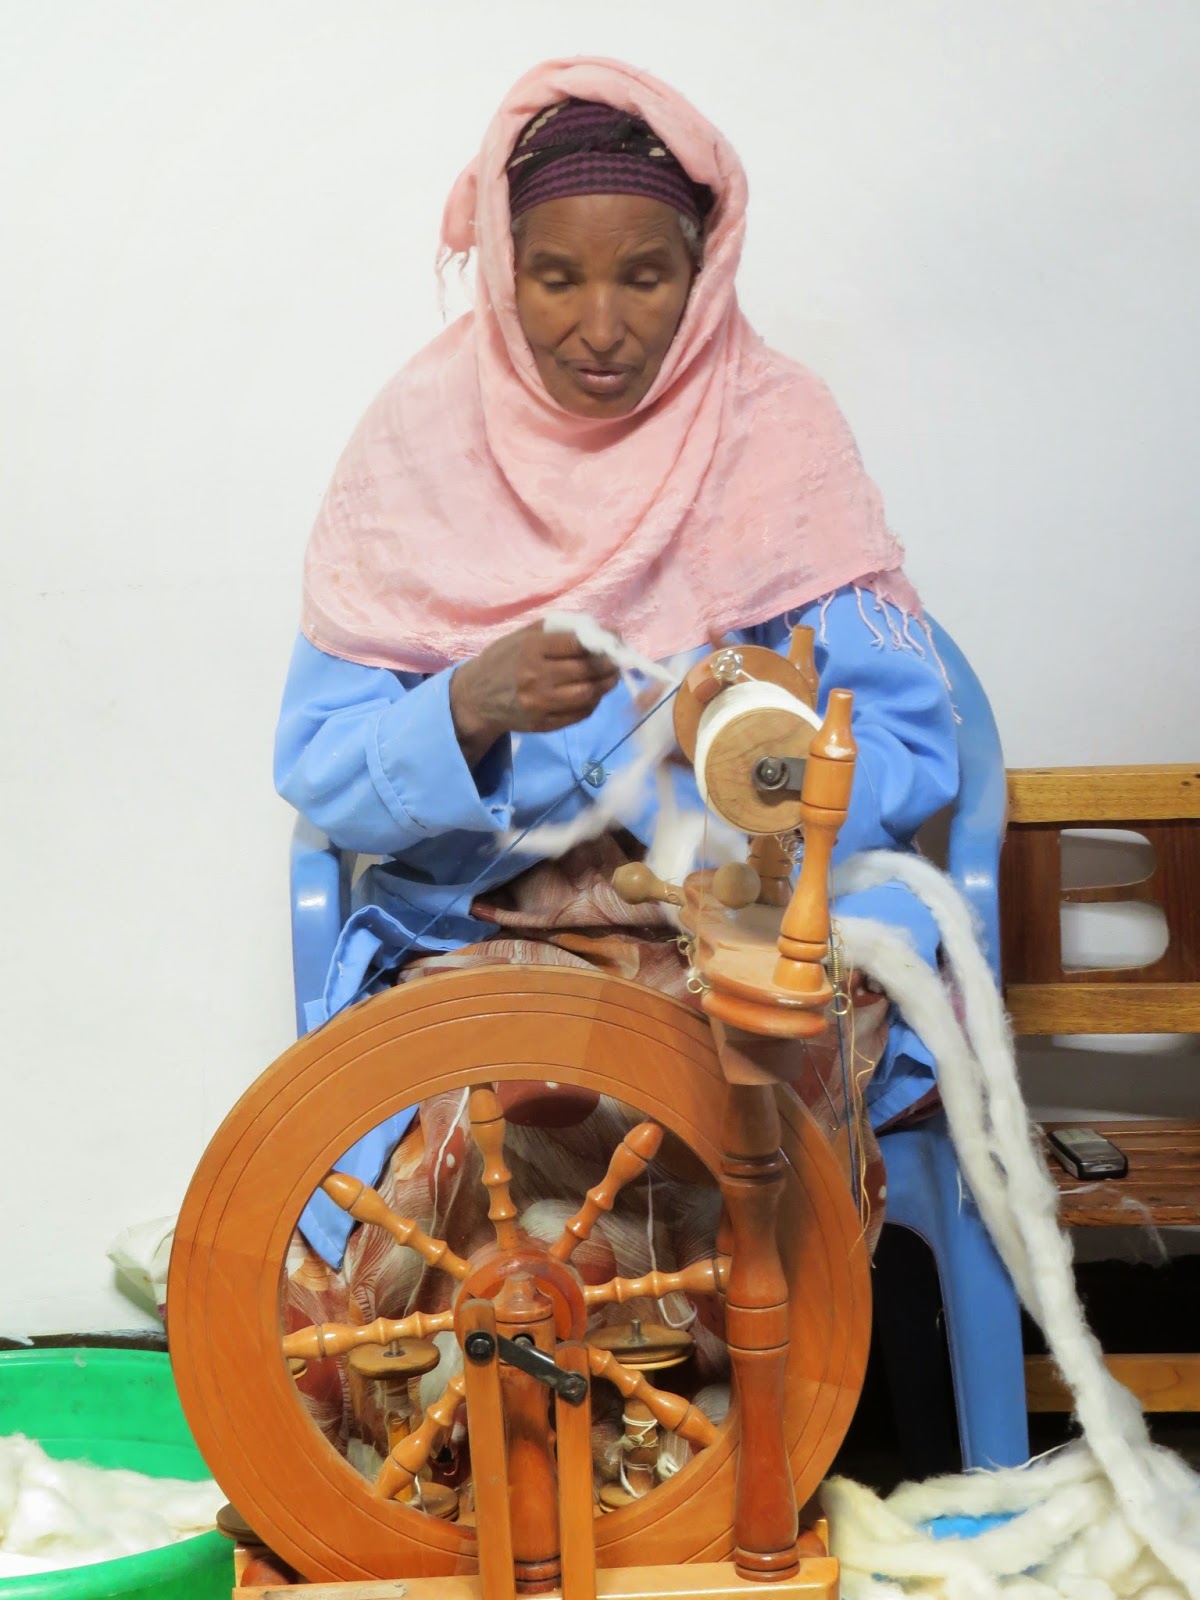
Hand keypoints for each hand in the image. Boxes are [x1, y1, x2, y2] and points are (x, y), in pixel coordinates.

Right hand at [450, 622, 619, 765]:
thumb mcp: (523, 636)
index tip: (615, 639)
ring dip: (606, 686)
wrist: (475, 697)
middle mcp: (536, 677)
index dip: (603, 640)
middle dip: (610, 664)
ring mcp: (540, 703)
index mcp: (532, 649)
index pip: (577, 644)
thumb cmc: (503, 659)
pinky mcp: (543, 724)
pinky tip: (593, 694)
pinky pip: (579, 715)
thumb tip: (599, 632)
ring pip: (587, 695)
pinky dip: (593, 703)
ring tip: (611, 677)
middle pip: (587, 671)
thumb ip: (557, 631)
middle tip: (618, 661)